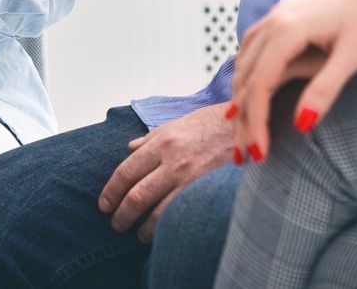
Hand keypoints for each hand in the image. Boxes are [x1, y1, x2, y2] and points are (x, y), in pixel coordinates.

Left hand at [97, 102, 230, 242]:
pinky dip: (168, 228)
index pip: (126, 171)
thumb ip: (153, 136)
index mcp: (162, 141)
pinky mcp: (208, 191)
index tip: (104, 204)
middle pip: (137, 195)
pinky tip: (164, 234)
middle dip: (122, 215)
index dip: (111, 191)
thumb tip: (131, 147)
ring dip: (143, 229)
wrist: (252, 125)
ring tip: (138, 235)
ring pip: (157, 212)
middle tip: (116, 224)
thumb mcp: (180, 122)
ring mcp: (191, 178)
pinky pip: (182, 215)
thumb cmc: (215, 122)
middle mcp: (173, 160)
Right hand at [228, 0, 356, 163]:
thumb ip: (325, 89)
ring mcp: (272, 18)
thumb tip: (300, 125)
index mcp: (287, 30)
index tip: (259, 154)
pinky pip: (249, 52)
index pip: (260, 85)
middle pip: (245, 79)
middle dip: (242, 119)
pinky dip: (244, 79)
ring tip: (241, 134)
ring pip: (242, 65)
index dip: (256, 122)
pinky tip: (245, 94)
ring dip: (239, 101)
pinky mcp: (278, 19)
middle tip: (243, 157)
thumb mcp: (353, 56)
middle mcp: (272, 22)